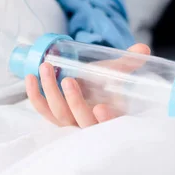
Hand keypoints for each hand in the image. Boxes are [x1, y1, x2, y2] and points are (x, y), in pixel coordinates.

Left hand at [26, 43, 150, 127]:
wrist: (89, 83)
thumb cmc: (105, 81)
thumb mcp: (117, 71)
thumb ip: (129, 61)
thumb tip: (143, 49)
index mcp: (112, 117)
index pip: (112, 125)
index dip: (107, 119)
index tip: (102, 108)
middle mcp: (90, 124)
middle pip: (81, 121)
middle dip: (74, 101)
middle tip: (69, 80)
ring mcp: (70, 122)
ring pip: (59, 114)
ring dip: (50, 92)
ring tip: (46, 68)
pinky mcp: (53, 116)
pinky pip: (42, 110)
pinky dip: (34, 95)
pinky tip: (30, 78)